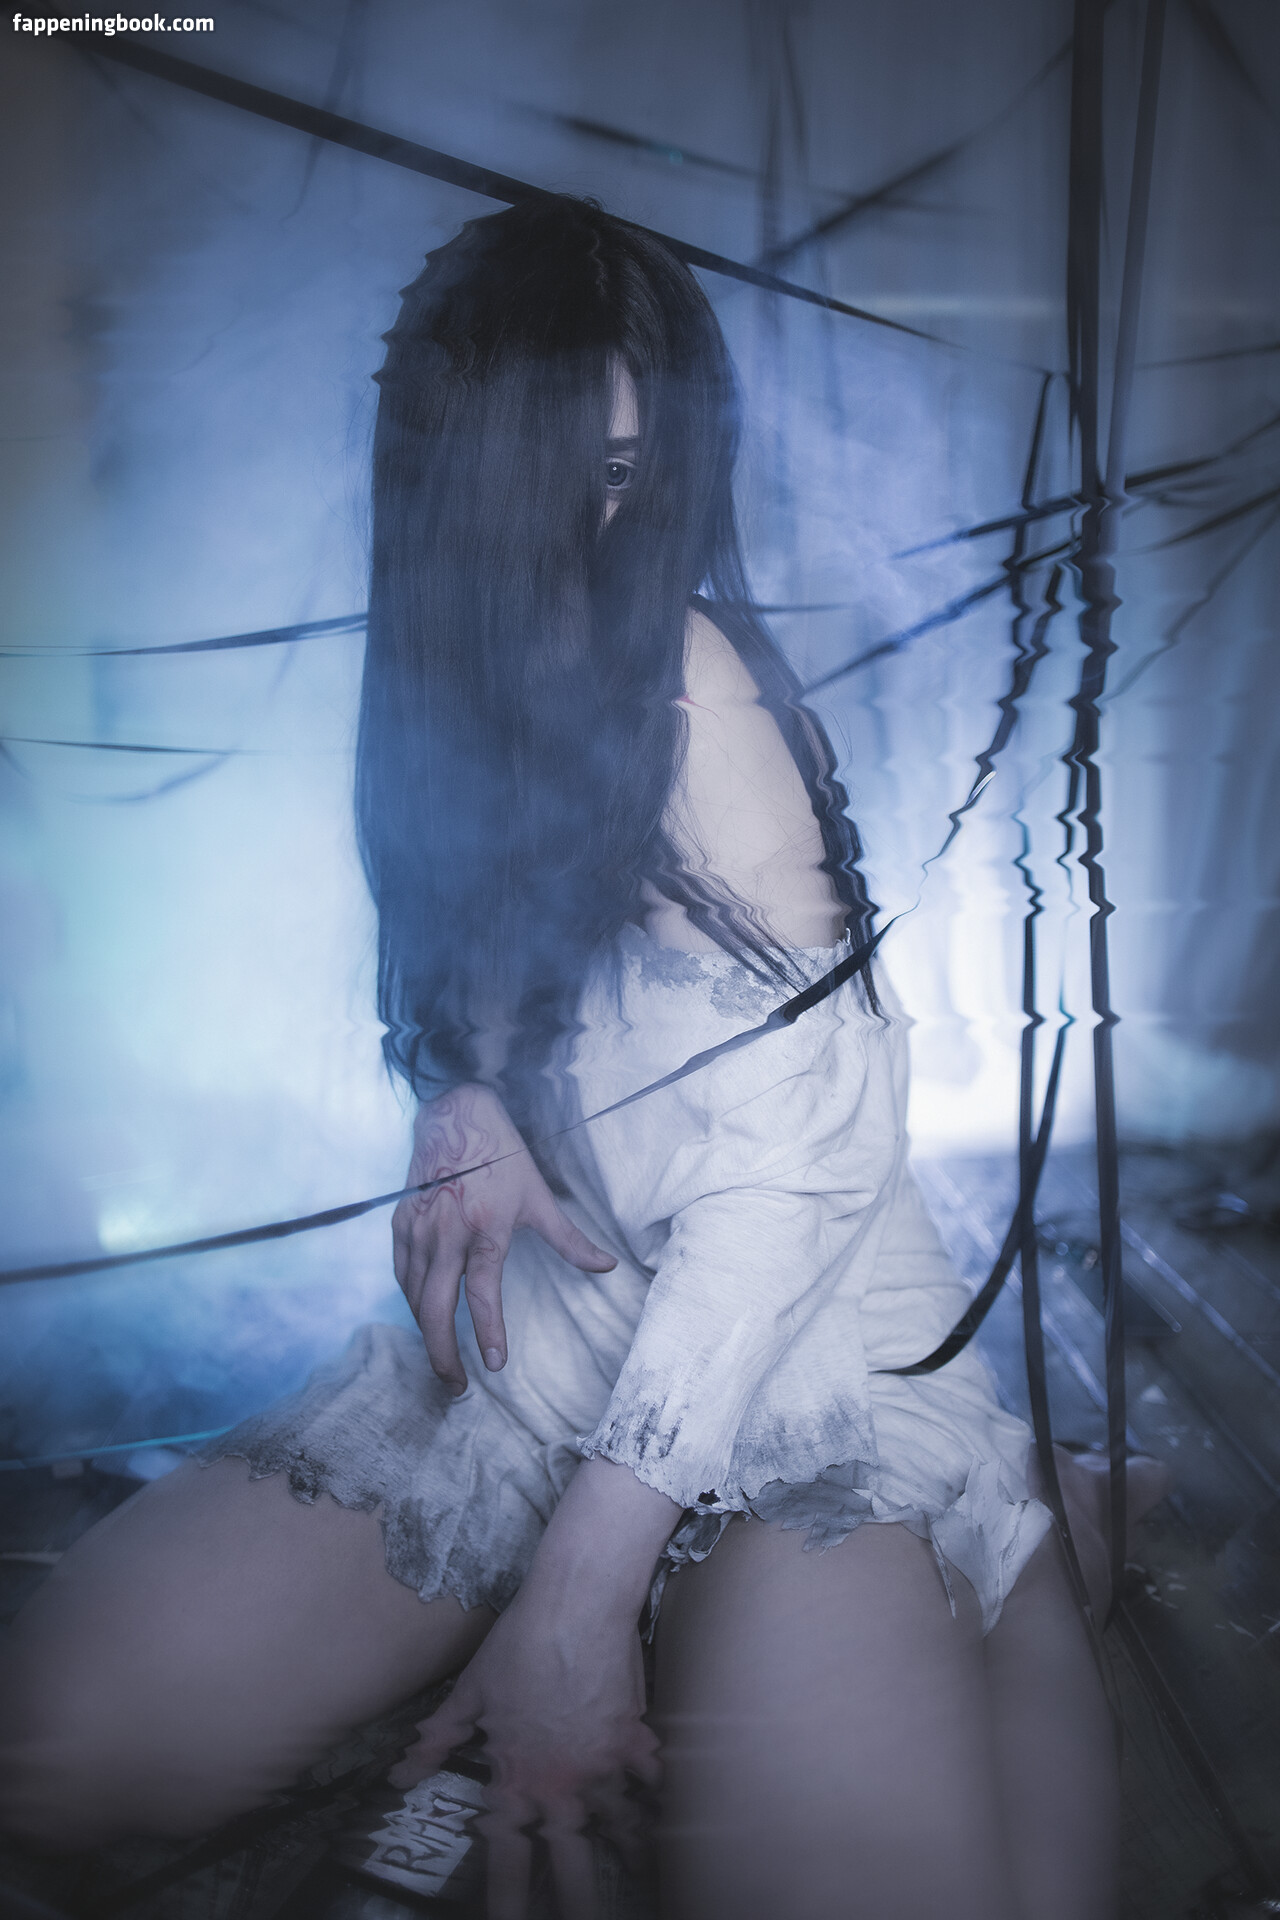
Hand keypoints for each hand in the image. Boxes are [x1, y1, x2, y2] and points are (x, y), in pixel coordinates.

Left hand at [388, 1589, 659, 1919]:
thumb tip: (402, 1774)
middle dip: (577, 1902)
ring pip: (620, 1826)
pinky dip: (655, 1794)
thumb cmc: (517, 1643)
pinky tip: (662, 1808)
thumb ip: (439, 1739)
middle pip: (573, 1862)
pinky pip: (649, 1778)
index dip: (508, 1901)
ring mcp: (604, 1763)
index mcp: (518, 1777)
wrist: (577, 1603)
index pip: (508, 1857)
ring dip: (627, 1852)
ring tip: (635, 1875)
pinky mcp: (634, 1736)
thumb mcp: (470, 1691)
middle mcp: (563, 1782)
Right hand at [392, 1083, 615, 1393]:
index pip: (483, 1292)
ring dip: (427, 1334)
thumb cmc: (502, 1157)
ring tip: (444, 1361)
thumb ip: (571, 1240)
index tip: (494, 1364)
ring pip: (415, 1297)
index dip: (488, 1331)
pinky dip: (411, 1302)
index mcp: (485, 1228)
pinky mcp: (400, 1224)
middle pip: (435, 1308)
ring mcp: (418, 1230)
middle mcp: (446, 1233)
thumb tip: (608, 1267)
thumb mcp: (539, 1198)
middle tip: (457, 1385)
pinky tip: (424, 1318)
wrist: (456, 1116)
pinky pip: (401, 1275)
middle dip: (443, 1353)